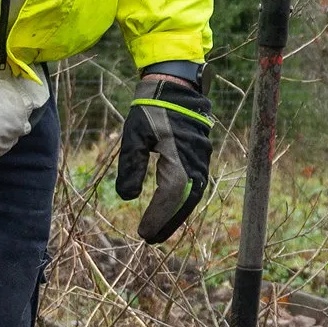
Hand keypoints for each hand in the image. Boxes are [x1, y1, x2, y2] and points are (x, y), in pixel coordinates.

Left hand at [115, 66, 213, 242]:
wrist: (177, 86)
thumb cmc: (152, 108)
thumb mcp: (134, 135)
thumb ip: (131, 167)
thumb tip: (127, 197)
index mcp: (178, 157)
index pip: (169, 196)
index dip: (157, 217)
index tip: (143, 234)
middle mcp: (195, 161)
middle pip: (185, 201)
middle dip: (168, 222)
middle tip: (151, 240)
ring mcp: (201, 159)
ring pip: (193, 195)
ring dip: (177, 214)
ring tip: (161, 229)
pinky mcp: (200, 156)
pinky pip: (195, 185)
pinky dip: (184, 200)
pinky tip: (172, 206)